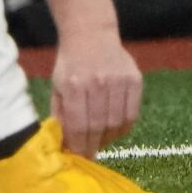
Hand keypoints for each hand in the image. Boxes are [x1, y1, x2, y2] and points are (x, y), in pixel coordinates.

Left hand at [51, 31, 142, 158]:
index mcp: (75, 85)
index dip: (80, 148)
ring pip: (117, 123)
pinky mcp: (135, 79)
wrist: (91, 33)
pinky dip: (124, 128)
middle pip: (98, 127)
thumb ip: (61, 118)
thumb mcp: (57, 89)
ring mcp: (119, 80)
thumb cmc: (70, 64)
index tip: (79, 159)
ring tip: (101, 140)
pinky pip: (132, 114)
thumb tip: (65, 148)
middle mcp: (99, 82)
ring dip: (108, 139)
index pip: (79, 127)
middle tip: (90, 154)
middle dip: (93, 146)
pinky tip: (114, 128)